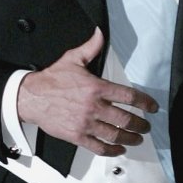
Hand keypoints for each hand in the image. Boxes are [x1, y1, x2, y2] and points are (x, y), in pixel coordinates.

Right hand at [16, 28, 155, 153]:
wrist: (30, 98)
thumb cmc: (51, 80)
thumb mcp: (72, 59)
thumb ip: (91, 47)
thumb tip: (100, 33)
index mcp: (96, 88)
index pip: (128, 96)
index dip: (145, 103)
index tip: (152, 108)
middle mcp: (93, 107)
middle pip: (126, 119)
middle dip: (140, 125)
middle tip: (146, 127)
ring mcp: (85, 123)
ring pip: (115, 135)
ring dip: (130, 139)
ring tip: (137, 139)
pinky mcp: (77, 136)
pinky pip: (98, 147)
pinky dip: (111, 150)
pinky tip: (119, 149)